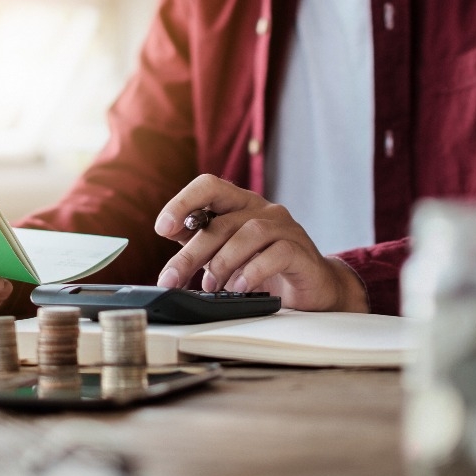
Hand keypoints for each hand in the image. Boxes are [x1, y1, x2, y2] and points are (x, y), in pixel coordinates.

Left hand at [153, 175, 368, 312]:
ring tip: (211, 287)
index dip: (183, 201)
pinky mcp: (301, 251)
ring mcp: (285, 228)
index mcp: (240, 204)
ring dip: (222, 263)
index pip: (209, 185)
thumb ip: (201, 241)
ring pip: (248, 234)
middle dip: (191, 253)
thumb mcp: (227, 253)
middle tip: (172, 278)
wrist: (312, 290)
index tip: (162, 228)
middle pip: (221, 221)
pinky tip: (240, 288)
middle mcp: (263, 210)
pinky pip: (276, 253)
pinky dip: (253, 271)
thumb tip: (168, 233)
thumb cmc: (266, 268)